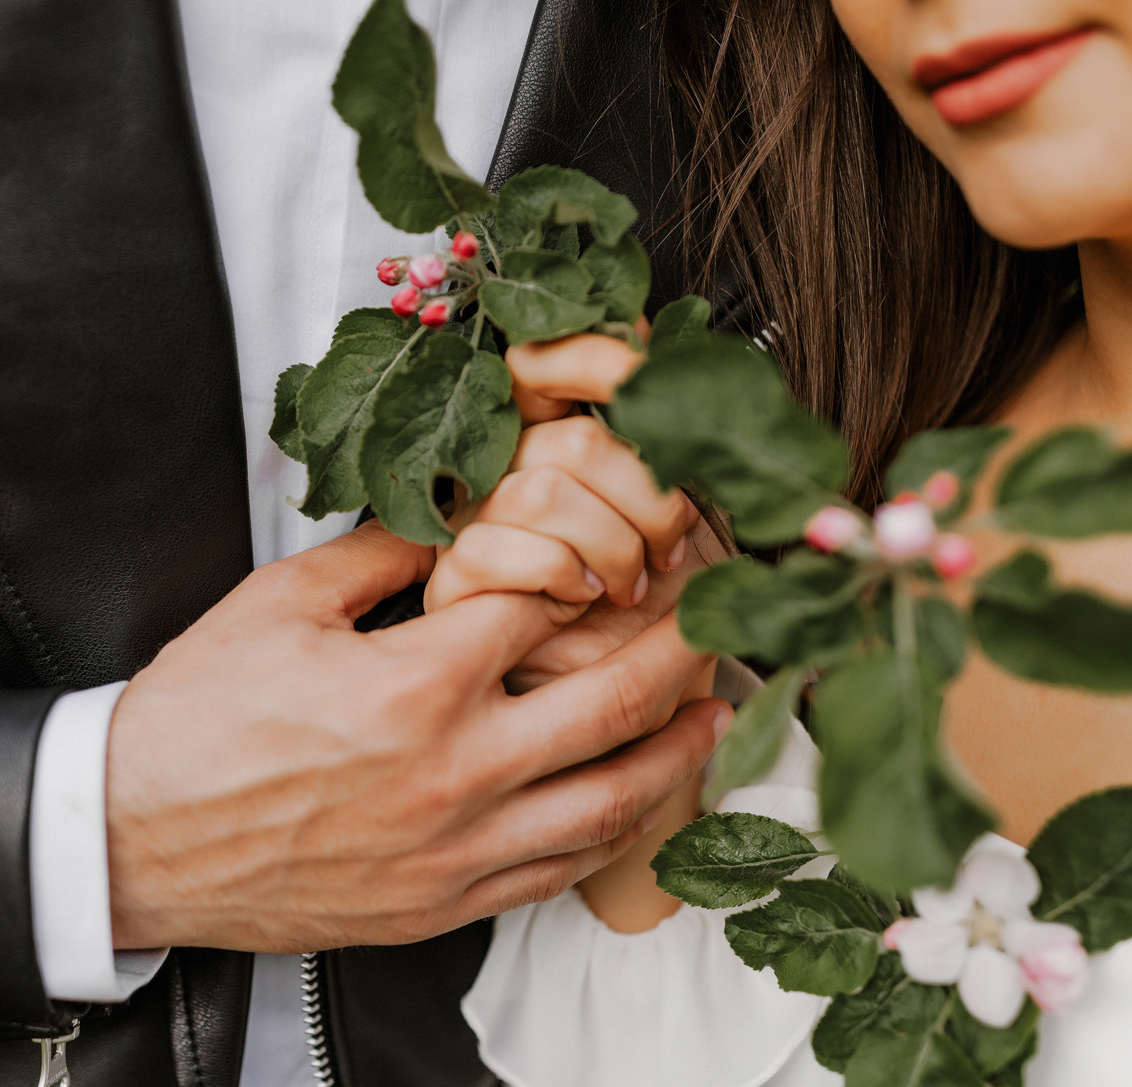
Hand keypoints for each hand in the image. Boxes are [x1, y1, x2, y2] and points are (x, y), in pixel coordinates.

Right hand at [104, 521, 727, 952]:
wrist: (130, 843)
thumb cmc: (194, 720)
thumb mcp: (280, 604)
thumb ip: (384, 555)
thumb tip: (462, 518)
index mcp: (416, 684)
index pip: (551, 607)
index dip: (602, 567)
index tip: (638, 547)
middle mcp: (455, 773)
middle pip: (616, 704)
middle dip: (684, 656)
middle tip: (723, 624)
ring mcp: (454, 852)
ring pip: (609, 806)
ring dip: (675, 757)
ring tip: (710, 719)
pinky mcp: (440, 907)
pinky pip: (556, 875)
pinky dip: (610, 835)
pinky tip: (632, 803)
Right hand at [430, 327, 729, 691]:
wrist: (640, 689)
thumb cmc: (657, 599)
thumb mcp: (681, 505)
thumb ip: (661, 428)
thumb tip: (657, 352)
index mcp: (548, 431)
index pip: (550, 361)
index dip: (601, 360)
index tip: (649, 376)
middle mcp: (503, 468)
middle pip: (575, 440)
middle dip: (648, 499)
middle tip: (670, 546)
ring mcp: (470, 522)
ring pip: (542, 493)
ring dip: (614, 548)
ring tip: (634, 586)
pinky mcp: (449, 582)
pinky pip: (493, 550)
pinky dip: (557, 576)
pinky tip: (580, 602)